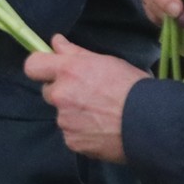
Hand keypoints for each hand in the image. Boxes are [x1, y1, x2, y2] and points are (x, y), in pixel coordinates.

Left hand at [24, 35, 146, 164]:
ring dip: (74, 113)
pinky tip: (102, 129)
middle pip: (48, 91)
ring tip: (101, 114)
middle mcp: (61, 94)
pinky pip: (71, 133)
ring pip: (61, 114)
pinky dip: (82, 132)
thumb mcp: (106, 62)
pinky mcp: (72, 141)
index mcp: (68, 70)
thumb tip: (55, 42)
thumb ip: (75, 53)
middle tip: (87, 94)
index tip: (51, 70)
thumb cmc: (133, 87)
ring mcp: (64, 120)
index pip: (32, 65)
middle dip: (62, 92)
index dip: (41, 67)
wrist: (151, 123)